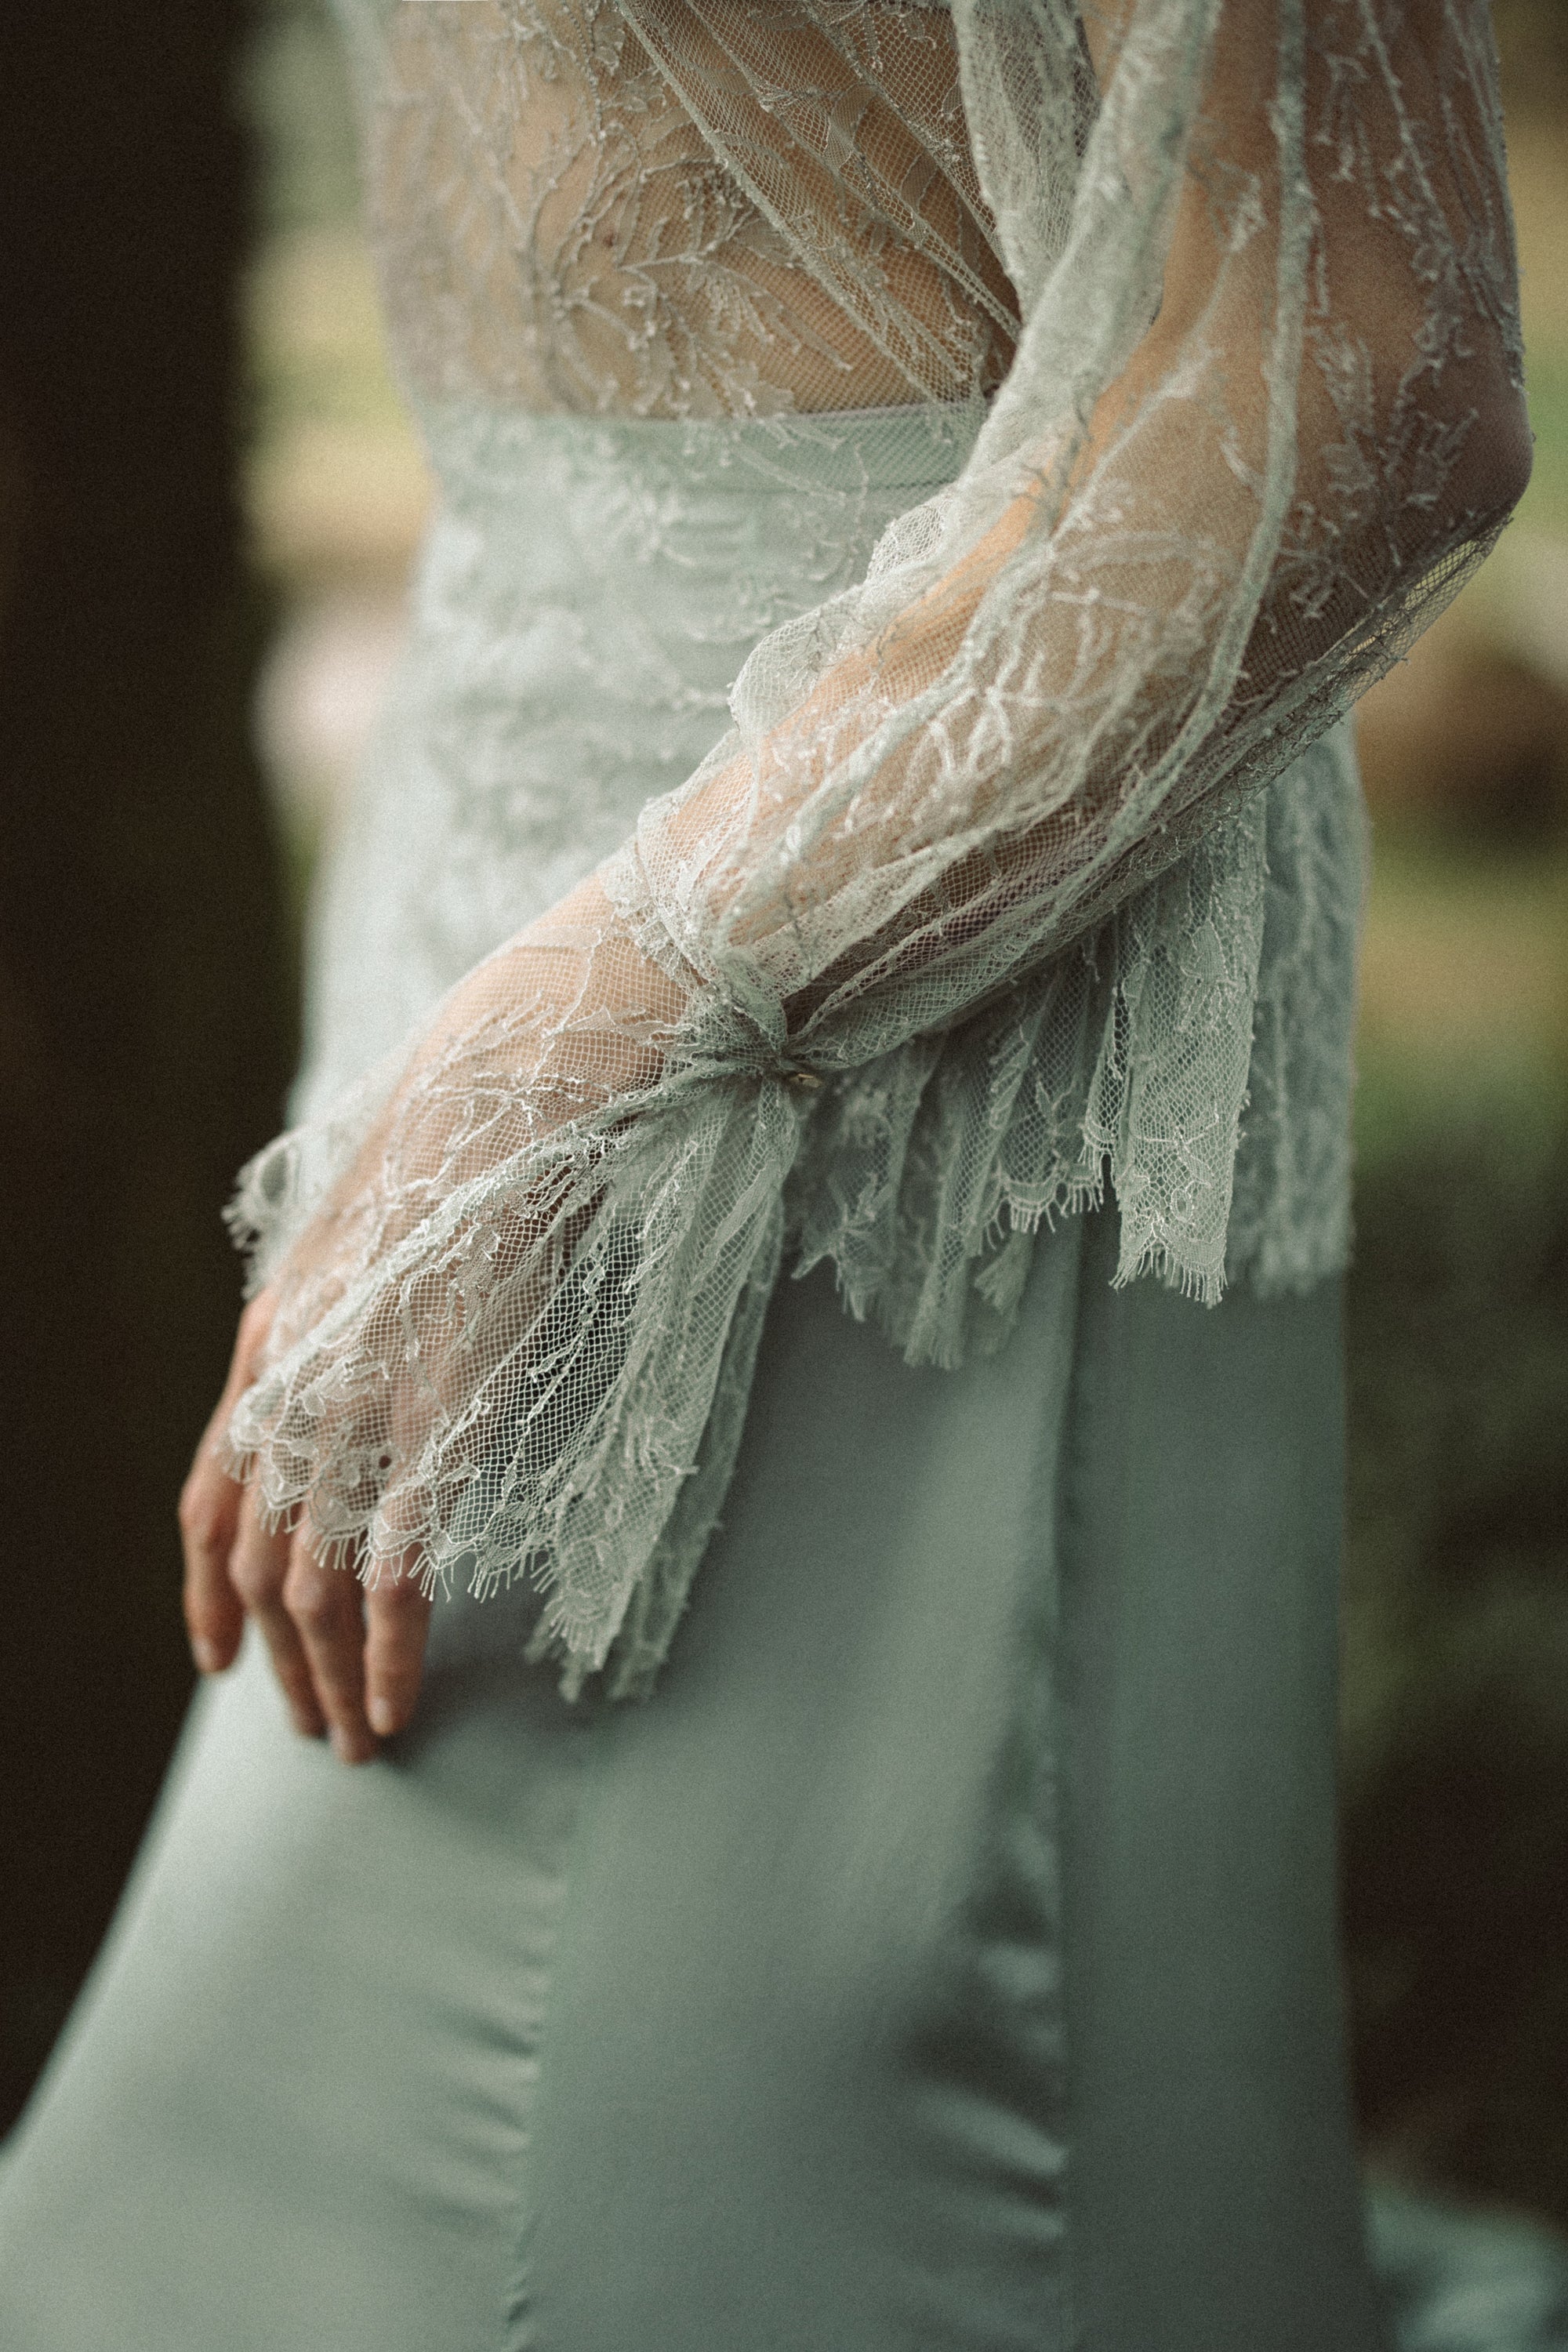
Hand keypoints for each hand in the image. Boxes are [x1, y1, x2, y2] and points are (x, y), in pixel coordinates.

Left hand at [181, 874, 689, 1752]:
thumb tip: (368, 1373)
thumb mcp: (374, 1242)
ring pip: (314, 1585)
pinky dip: (390, 1652)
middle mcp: (294, 1387)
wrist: (511, 1098)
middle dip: (275, 1658)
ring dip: (330, 1676)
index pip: (208, 1494)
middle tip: (309, 1725)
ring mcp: (360, 1407)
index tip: (214, 1656)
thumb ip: (352, 1321)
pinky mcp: (435, 1423)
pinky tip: (401, 1701)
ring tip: (360, 1737)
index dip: (203, 1588)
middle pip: (256, 1561)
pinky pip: (393, 1574)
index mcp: (273, 1343)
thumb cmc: (469, 1163)